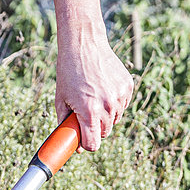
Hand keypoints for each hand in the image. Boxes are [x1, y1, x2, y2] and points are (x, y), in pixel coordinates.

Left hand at [55, 27, 133, 151]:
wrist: (84, 44)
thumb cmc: (68, 72)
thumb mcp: (61, 99)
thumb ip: (65, 123)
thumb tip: (72, 143)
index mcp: (89, 112)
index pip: (93, 144)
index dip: (86, 144)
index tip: (81, 140)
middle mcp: (107, 106)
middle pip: (104, 133)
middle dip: (94, 129)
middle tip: (84, 114)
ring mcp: (120, 96)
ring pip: (114, 120)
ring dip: (105, 115)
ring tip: (93, 96)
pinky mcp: (127, 87)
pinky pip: (122, 105)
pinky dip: (114, 102)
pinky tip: (103, 88)